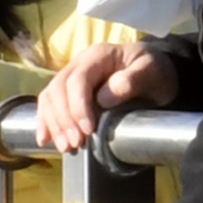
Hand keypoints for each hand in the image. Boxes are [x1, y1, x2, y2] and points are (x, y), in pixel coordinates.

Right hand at [36, 38, 181, 153]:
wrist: (157, 74)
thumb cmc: (156, 72)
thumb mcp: (153, 72)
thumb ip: (133, 79)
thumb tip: (103, 98)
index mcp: (99, 55)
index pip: (77, 80)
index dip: (78, 106)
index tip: (88, 130)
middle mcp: (80, 63)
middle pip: (58, 89)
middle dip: (64, 119)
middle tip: (77, 143)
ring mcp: (71, 76)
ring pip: (50, 97)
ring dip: (54, 124)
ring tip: (66, 146)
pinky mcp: (69, 92)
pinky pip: (49, 104)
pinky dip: (46, 122)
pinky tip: (45, 139)